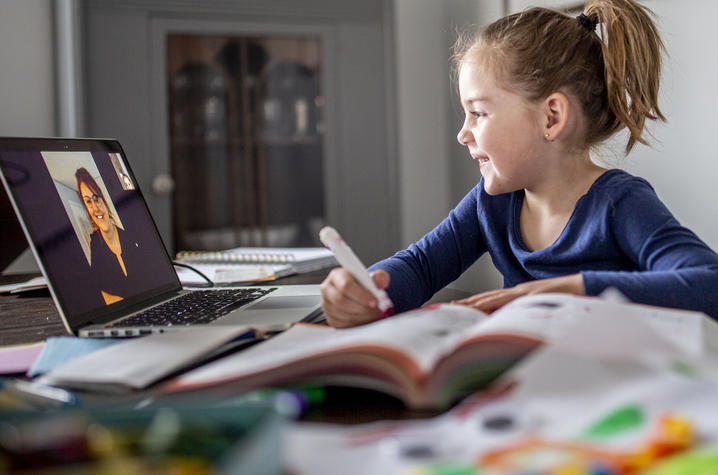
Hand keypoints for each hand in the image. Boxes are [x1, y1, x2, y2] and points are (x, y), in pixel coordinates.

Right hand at [320, 268, 390, 327]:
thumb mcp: (372, 277)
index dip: (361, 294)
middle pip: (342, 301)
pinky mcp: (331, 319)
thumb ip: (379, 277)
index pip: (345, 285)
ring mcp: (327, 305)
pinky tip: (368, 320)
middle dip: (363, 308)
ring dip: (363, 317)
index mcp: (337, 275)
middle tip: (379, 311)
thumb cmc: (363, 284)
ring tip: (376, 315)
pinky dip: (358, 324)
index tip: (375, 301)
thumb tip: (382, 281)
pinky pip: (343, 325)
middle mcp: (328, 289)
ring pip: (343, 315)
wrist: (359, 294)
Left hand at [453, 274, 583, 313]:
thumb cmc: (562, 298)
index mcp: (518, 295)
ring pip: (497, 297)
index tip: (460, 307)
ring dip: (479, 302)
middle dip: (471, 302)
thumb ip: (525, 312)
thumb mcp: (539, 306)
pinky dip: (499, 303)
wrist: (581, 286)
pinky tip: (489, 305)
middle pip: (489, 297)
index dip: (475, 303)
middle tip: (453, 306)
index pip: (492, 299)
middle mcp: (518, 291)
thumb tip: (512, 324)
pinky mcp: (532, 293)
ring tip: (464, 306)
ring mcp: (524, 292)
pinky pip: (513, 299)